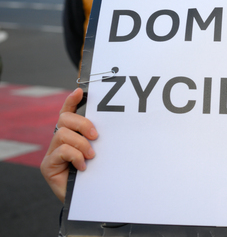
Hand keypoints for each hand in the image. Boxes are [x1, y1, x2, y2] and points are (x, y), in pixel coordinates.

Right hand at [40, 88, 97, 202]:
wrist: (88, 200)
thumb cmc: (96, 174)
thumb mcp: (100, 153)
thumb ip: (98, 140)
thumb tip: (114, 125)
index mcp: (72, 135)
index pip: (68, 113)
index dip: (71, 101)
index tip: (80, 91)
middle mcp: (59, 141)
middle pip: (64, 119)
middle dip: (82, 123)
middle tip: (96, 136)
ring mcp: (51, 153)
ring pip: (63, 134)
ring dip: (81, 143)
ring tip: (91, 156)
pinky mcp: (48, 166)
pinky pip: (62, 151)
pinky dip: (75, 156)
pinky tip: (83, 166)